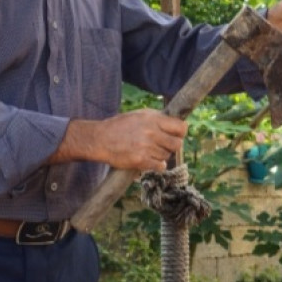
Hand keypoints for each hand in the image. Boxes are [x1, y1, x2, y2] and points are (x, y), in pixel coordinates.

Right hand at [57, 109, 187, 171]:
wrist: (100, 139)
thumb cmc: (120, 126)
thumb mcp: (139, 115)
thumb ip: (158, 119)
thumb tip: (178, 124)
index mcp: (153, 119)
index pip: (181, 127)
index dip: (181, 133)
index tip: (175, 135)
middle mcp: (152, 132)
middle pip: (177, 144)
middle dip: (171, 146)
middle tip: (162, 146)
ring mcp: (146, 147)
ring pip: (167, 156)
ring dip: (161, 156)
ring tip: (148, 151)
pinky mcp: (141, 160)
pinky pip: (160, 166)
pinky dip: (157, 166)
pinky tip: (149, 161)